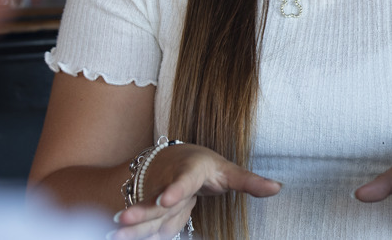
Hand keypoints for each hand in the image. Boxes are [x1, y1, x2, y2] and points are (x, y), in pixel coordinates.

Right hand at [110, 144, 281, 238]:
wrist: (173, 159)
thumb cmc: (204, 165)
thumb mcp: (228, 170)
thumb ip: (249, 181)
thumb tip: (278, 188)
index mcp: (190, 171)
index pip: (184, 181)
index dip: (176, 190)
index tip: (167, 199)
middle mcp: (168, 183)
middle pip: (155, 201)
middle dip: (140, 212)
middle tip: (123, 220)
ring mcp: (156, 198)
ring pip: (144, 215)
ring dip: (129, 226)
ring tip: (113, 235)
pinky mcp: (150, 213)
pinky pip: (141, 225)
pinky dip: (130, 233)